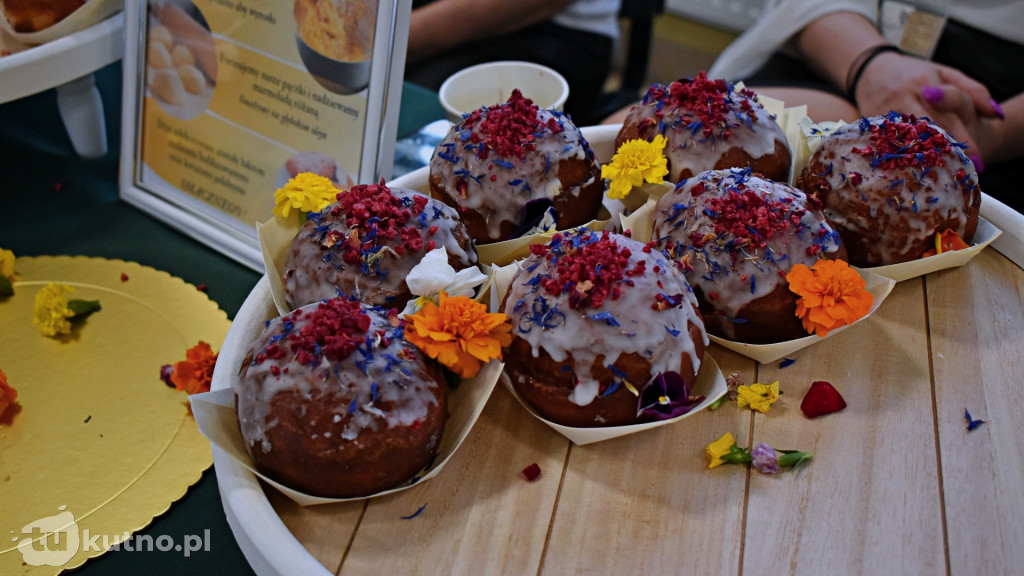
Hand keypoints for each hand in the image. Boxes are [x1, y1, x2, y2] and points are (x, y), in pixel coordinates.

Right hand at [853, 52, 1001, 163]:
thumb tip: (995, 113)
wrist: (870, 70)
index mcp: (924, 84)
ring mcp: (883, 114)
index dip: (963, 142)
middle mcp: (902, 98)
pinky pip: (889, 146)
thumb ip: (973, 91)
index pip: (949, 118)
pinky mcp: (870, 126)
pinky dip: (903, 158)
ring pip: (907, 143)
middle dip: (947, 154)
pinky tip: (913, 168)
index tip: (977, 161)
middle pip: (928, 134)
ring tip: (939, 173)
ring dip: (924, 160)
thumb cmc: (912, 73)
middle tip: (961, 171)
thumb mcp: (945, 73)